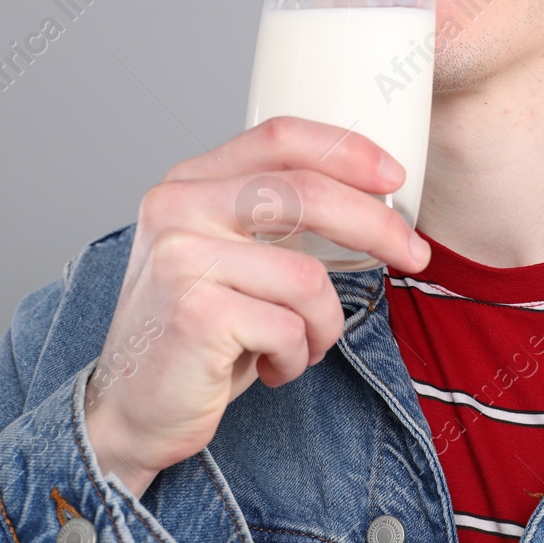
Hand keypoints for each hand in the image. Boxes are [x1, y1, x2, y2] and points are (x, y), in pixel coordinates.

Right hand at [82, 116, 429, 496]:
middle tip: (413, 255)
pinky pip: (289, 328)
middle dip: (377, 225)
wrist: (129, 407)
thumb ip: (272, 214)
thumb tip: (372, 195)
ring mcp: (182, 258)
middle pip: (306, 193)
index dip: (346, 149)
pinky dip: (297, 356)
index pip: (279, 137)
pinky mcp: (195, 313)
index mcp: (189, 181)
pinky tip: (272, 367)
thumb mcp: (228, 253)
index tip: (394, 177)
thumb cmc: (197, 330)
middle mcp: (178, 207)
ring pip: (308, 277)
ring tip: (304, 343)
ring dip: (325, 323)